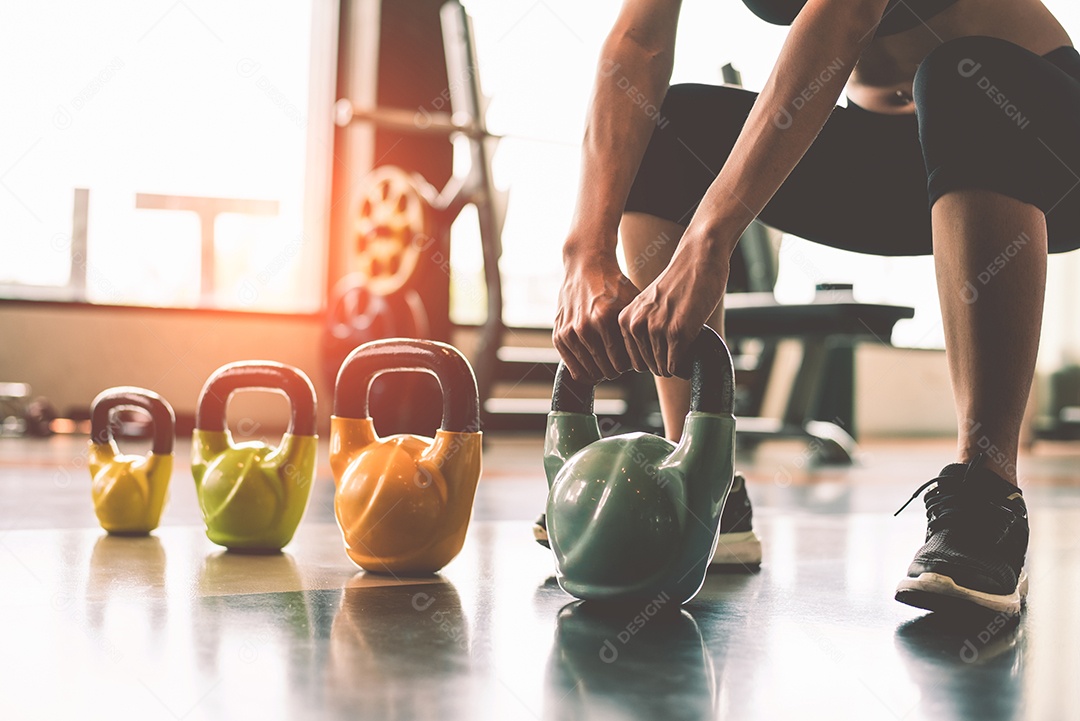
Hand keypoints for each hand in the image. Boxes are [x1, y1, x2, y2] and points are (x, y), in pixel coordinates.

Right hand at [553, 250, 636, 382]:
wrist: (586, 266)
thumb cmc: (613, 285)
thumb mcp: (632, 303)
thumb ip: (638, 330)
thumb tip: (648, 360)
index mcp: (605, 318)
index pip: (623, 364)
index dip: (632, 364)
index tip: (634, 357)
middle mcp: (584, 327)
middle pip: (608, 371)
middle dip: (618, 368)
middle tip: (622, 358)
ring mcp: (569, 333)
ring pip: (590, 373)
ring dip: (602, 369)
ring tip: (609, 357)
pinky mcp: (558, 336)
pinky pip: (574, 370)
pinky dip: (586, 369)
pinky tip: (595, 359)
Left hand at [618, 238, 729, 376]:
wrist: (699, 258)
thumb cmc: (679, 283)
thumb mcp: (648, 305)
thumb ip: (642, 327)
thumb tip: (647, 361)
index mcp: (625, 319)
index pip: (633, 360)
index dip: (652, 359)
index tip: (666, 349)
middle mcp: (636, 325)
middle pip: (649, 366)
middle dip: (666, 362)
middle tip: (680, 348)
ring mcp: (656, 329)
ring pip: (664, 368)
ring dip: (678, 363)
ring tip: (687, 346)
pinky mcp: (678, 332)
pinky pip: (678, 366)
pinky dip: (687, 366)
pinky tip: (693, 352)